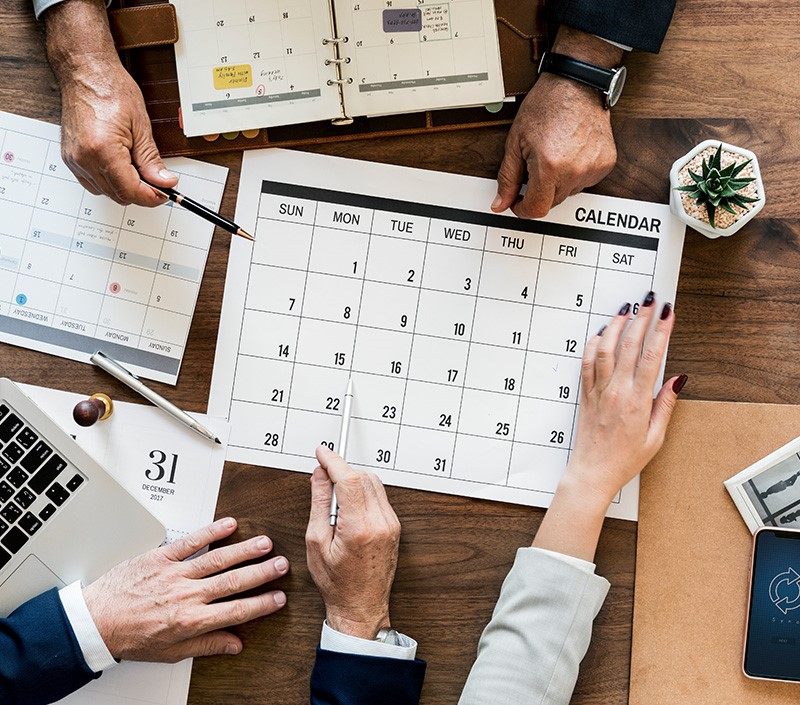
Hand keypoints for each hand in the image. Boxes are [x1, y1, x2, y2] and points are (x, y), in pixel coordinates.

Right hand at [43, 0, 176, 206]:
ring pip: (105, 192)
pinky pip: (92, 183)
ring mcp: (74, 159)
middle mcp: (84, 158)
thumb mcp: (141, 126)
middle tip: (157, 182)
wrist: (85, 72)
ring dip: (124, 188)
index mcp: (103, 150)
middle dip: (141, 193)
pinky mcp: (70, 158)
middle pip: (118, 196)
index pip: (130, 191)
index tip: (165, 194)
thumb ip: (151, 160)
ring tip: (138, 169)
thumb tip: (165, 182)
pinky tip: (121, 167)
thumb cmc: (110, 89)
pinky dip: (109, 181)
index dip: (152, 197)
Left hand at [82, 517, 288, 661]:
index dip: (261, 604)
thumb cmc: (130, 637)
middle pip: (234, 581)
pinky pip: (191, 542)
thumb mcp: (170, 652)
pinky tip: (229, 525)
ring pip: (218, 559)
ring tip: (265, 543)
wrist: (96, 622)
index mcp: (191, 621)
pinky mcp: (161, 558)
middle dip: (262, 572)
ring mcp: (175, 574)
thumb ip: (206, 646)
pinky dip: (212, 532)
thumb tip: (234, 645)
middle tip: (282, 564)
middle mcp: (187, 595)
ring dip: (245, 550)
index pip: (236, 611)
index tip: (278, 598)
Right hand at [305, 446, 400, 639]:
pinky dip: (363, 493)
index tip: (322, 452)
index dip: (333, 460)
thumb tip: (319, 475)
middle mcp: (380, 522)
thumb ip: (319, 503)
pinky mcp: (394, 526)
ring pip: (373, 483)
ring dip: (353, 482)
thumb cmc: (336, 582)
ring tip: (335, 503)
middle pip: (363, 477)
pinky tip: (349, 509)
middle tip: (323, 482)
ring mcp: (391, 524)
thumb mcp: (316, 541)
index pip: (348, 478)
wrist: (361, 607)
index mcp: (359, 527)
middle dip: (342, 472)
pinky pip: (379, 496)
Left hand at [491, 27, 622, 218]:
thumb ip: (507, 177)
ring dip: (558, 182)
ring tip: (554, 154)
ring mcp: (593, 168)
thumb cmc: (547, 105)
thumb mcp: (516, 142)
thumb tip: (500, 203)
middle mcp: (574, 170)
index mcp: (549, 166)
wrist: (577, 83)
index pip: (536, 209)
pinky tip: (570, 153)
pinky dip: (575, 174)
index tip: (518, 202)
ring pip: (568, 193)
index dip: (523, 209)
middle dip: (539, 191)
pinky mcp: (606, 164)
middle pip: (552, 202)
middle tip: (534, 166)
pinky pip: (585, 182)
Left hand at [567, 295, 682, 503]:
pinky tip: (600, 333)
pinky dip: (593, 344)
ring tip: (625, 309)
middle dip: (641, 319)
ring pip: (604, 349)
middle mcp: (615, 391)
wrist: (592, 471)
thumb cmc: (625, 459)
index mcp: (637, 401)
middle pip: (628, 345)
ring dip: (615, 325)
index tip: (668, 313)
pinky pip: (587, 363)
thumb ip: (666, 404)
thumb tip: (678, 379)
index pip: (651, 357)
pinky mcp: (586, 393)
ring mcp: (598, 390)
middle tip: (650, 300)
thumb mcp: (655, 437)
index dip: (660, 331)